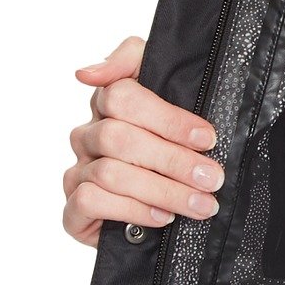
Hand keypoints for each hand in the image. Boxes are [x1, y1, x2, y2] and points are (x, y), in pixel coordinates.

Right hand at [61, 36, 220, 246]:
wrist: (162, 222)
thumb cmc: (173, 154)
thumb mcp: (174, 103)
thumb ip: (134, 62)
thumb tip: (87, 73)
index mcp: (108, 105)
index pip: (122, 95)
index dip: (167, 117)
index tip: (207, 138)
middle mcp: (88, 136)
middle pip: (119, 138)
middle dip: (173, 160)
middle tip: (212, 179)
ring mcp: (77, 173)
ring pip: (109, 172)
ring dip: (163, 190)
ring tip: (200, 204)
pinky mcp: (73, 211)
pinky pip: (90, 200)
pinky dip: (131, 209)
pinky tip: (160, 217)